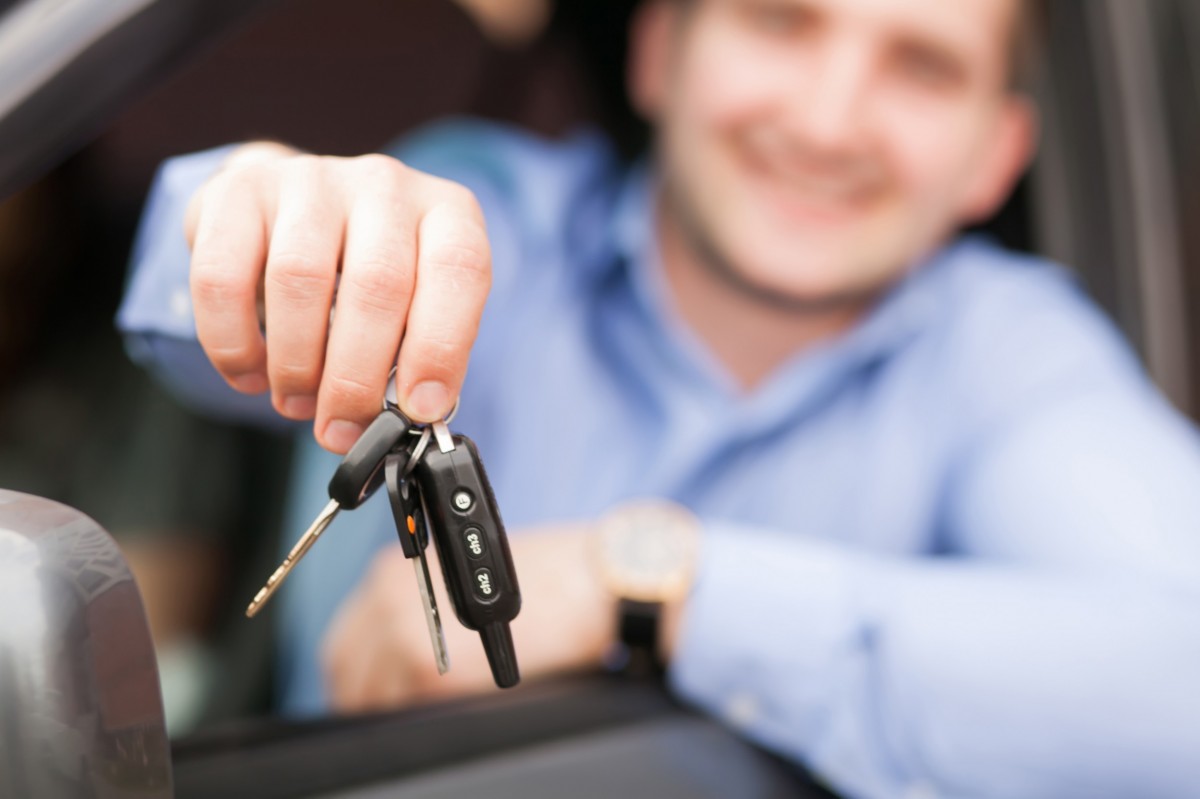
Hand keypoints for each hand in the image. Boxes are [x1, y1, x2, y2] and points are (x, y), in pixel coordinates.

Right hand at [183, 143, 491, 451]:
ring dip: (296, 364)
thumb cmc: (369, 275)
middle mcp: (385, 185)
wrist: (297, 208)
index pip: (458, 270)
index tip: (419, 408)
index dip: (440, 346)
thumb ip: (419, 356)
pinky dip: (234, 343)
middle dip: (357, 378)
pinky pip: (224, 277)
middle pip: (377, 284)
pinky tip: (251, 374)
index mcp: (446, 212)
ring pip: (300, 279)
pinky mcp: (240, 191)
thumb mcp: (415, 306)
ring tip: (297, 403)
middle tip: (342, 428)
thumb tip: (406, 420)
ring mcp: (311, 179)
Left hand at [320, 525, 616, 713]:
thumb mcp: (466, 579)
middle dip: (366, 697)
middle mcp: (387, 596)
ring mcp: (401, 633)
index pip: (349, 639)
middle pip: (347, 669)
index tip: (372, 692)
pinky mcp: (424, 669)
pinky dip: (415, 719)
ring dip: (391, 709)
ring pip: (368, 695)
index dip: (359, 674)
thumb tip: (394, 662)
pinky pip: (400, 710)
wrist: (588, 582)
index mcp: (393, 572)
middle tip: (396, 712)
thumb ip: (422, 609)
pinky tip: (447, 712)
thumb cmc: (547, 581)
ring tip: (428, 715)